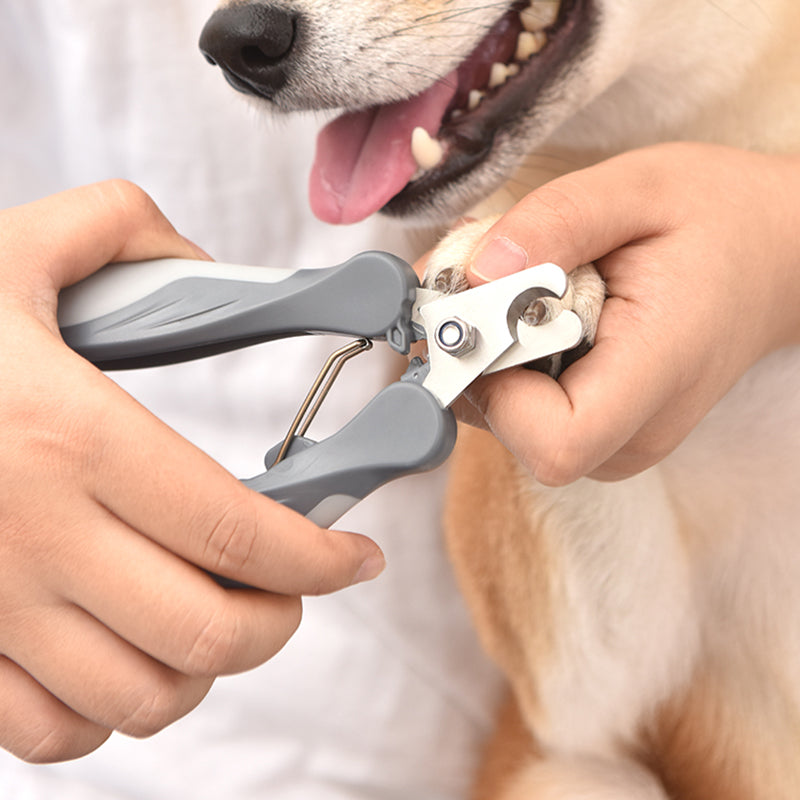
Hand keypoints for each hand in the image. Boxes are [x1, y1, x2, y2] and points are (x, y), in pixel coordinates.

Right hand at [0, 181, 383, 761]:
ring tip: (223, 614)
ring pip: (139, 697)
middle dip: (279, 619)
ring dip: (207, 668)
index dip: (319, 556)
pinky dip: (115, 709)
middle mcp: (31, 535)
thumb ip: (118, 230)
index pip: (236, 531)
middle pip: (204, 631)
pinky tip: (132, 651)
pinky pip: (51, 731)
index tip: (357, 556)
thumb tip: (200, 259)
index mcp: (69, 436)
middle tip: (296, 586)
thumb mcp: (11, 250)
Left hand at [432, 143, 799, 483]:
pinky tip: (536, 313)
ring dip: (490, 353)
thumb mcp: (639, 187)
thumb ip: (558, 221)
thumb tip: (475, 270)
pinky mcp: (602, 431)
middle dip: (481, 354)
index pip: (556, 443)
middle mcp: (636, 430)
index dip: (495, 387)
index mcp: (659, 373)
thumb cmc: (717, 219)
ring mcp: (619, 440)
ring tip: (529, 288)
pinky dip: (507, 361)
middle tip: (500, 277)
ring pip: (506, 422)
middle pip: (513, 431)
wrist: (771, 257)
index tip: (487, 313)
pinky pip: (523, 411)